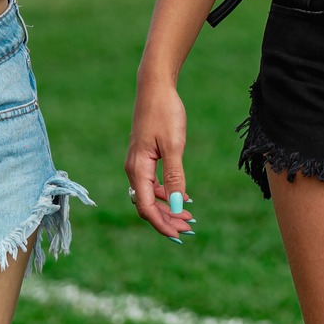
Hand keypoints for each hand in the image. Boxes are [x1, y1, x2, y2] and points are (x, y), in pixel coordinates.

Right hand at [125, 77, 195, 239]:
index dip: (162, 224)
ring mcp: (138, 163)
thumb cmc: (164, 113)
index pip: (146, 207)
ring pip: (149, 196)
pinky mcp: (144, 157)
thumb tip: (176, 205)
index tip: (179, 235)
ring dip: (167, 208)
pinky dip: (165, 194)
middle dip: (167, 219)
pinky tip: (182, 196)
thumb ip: (174, 177)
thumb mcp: (174, 146)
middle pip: (147, 205)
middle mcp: (134, 169)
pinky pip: (152, 183)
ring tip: (188, 216)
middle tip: (189, 228)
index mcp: (137, 169)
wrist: (155, 88)